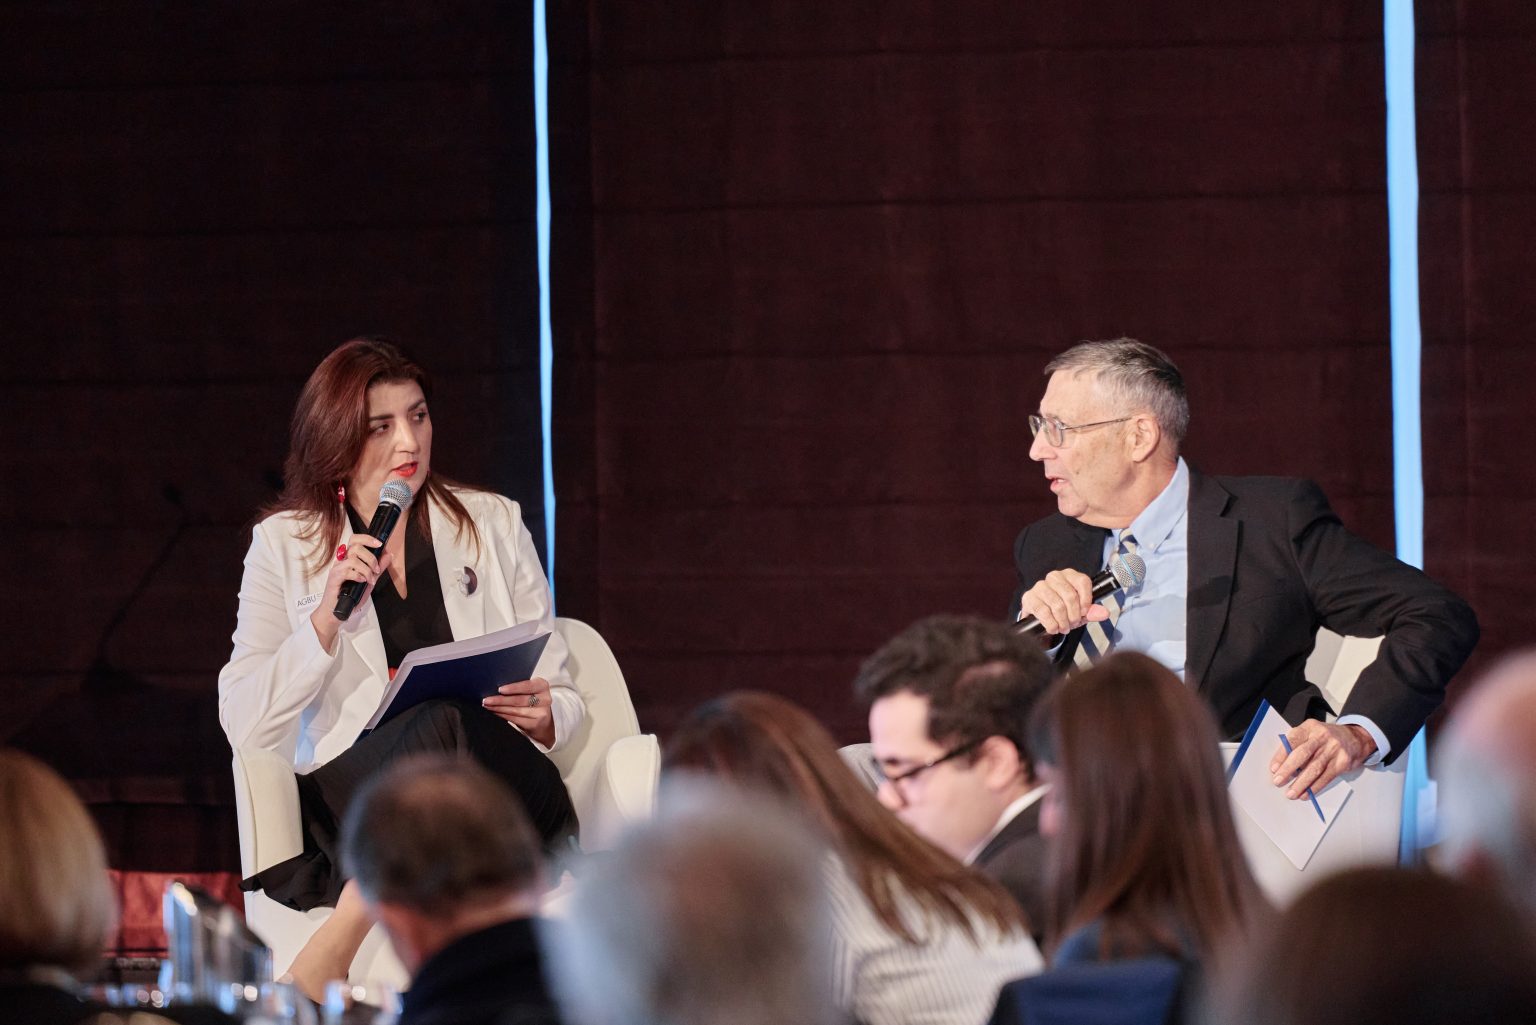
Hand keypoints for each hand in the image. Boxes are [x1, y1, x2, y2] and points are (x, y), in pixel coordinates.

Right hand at [309, 534, 392, 652]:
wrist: (337, 612)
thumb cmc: (350, 597)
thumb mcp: (369, 580)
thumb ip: (378, 568)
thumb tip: (388, 555)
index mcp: (348, 559)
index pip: (355, 540)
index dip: (368, 539)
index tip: (380, 544)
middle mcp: (341, 561)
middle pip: (355, 546)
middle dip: (370, 557)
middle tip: (376, 569)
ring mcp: (336, 569)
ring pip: (353, 559)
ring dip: (366, 569)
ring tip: (370, 579)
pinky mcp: (333, 578)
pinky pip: (347, 571)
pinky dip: (359, 576)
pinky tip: (362, 582)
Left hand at [483, 677, 555, 746]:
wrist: (543, 722)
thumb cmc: (534, 702)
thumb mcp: (531, 691)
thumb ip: (519, 688)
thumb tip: (496, 688)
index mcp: (542, 686)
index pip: (527, 686)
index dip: (513, 688)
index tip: (500, 689)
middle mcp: (544, 699)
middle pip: (519, 699)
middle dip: (500, 700)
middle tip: (487, 699)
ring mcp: (541, 713)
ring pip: (515, 710)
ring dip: (498, 708)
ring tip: (488, 706)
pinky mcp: (534, 724)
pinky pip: (514, 719)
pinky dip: (503, 715)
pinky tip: (495, 712)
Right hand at [1018, 568, 1110, 636]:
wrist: (1041, 617)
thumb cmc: (1063, 610)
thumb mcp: (1080, 611)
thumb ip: (1092, 612)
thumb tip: (1104, 613)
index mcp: (1070, 575)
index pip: (1082, 581)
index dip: (1086, 599)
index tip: (1085, 612)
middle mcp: (1054, 577)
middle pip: (1070, 595)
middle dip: (1074, 615)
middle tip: (1073, 624)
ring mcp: (1040, 586)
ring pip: (1057, 605)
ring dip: (1063, 622)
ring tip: (1064, 628)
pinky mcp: (1029, 597)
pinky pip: (1043, 612)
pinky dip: (1051, 624)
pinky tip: (1053, 627)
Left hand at [1268, 720, 1375, 798]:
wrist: (1355, 738)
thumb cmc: (1326, 738)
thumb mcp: (1311, 733)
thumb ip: (1297, 745)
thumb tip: (1281, 766)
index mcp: (1309, 727)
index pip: (1292, 740)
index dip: (1281, 755)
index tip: (1273, 769)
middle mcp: (1322, 736)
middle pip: (1303, 754)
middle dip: (1288, 770)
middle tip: (1278, 781)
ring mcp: (1334, 749)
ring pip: (1314, 768)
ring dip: (1301, 783)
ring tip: (1291, 793)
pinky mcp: (1342, 762)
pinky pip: (1326, 777)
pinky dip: (1314, 787)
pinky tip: (1306, 793)